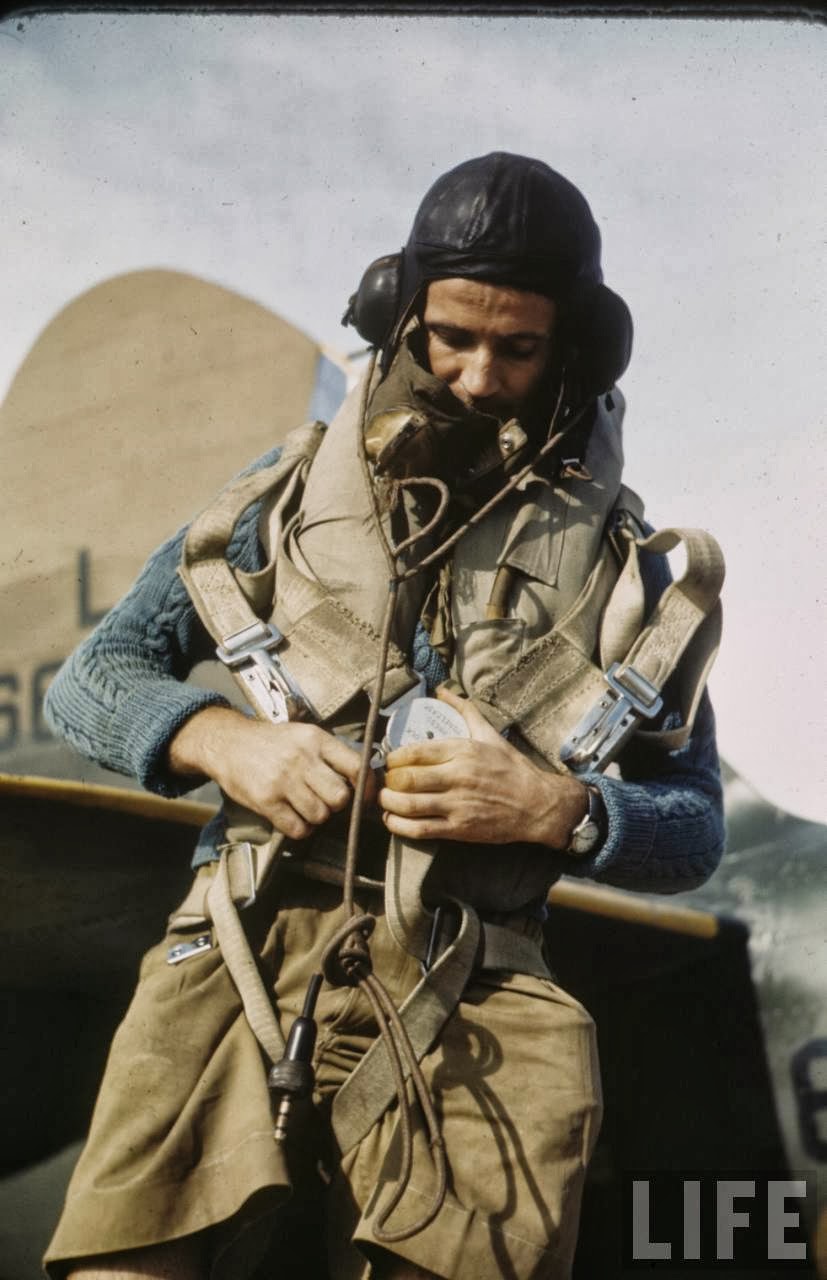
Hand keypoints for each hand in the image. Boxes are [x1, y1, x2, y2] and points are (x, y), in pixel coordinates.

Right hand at [167, 706, 372, 838]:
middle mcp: (302, 759)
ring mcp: (283, 781)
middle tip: (326, 801)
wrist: (227, 743)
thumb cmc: (272, 742)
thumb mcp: (304, 735)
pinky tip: (293, 818)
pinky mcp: (266, 801)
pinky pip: (297, 828)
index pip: (357, 766)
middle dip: (337, 805)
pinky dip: (300, 829)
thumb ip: (331, 754)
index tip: (367, 797)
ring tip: (306, 808)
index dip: (368, 787)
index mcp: (316, 739)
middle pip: (340, 797)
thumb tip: (365, 780)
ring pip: (320, 815)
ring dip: (317, 818)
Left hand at [379, 686, 587, 847]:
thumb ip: (463, 710)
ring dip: (388, 802)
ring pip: (409, 804)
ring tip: (384, 799)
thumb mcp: (489, 734)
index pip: (414, 752)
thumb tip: (442, 690)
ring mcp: (458, 804)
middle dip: (388, 780)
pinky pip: (421, 829)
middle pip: (406, 779)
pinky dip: (399, 825)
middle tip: (385, 781)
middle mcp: (457, 777)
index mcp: (462, 751)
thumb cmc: (512, 768)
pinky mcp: (460, 829)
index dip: (393, 758)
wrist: (538, 804)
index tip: (389, 761)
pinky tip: (392, 819)